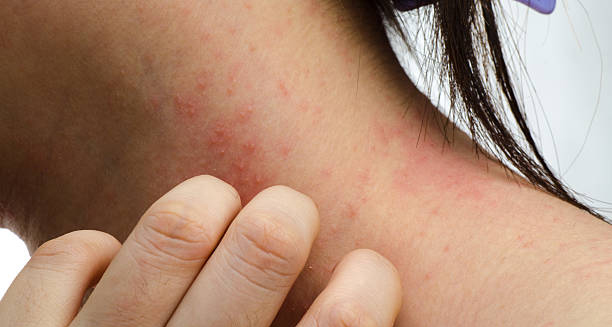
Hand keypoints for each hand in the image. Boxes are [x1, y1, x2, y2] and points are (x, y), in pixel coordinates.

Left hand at [0, 175, 401, 325]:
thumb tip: (365, 309)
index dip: (371, 283)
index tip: (369, 267)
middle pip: (262, 250)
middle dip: (287, 214)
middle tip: (287, 215)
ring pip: (172, 231)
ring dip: (206, 201)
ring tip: (214, 208)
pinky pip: (66, 259)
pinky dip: (96, 250)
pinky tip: (114, 266)